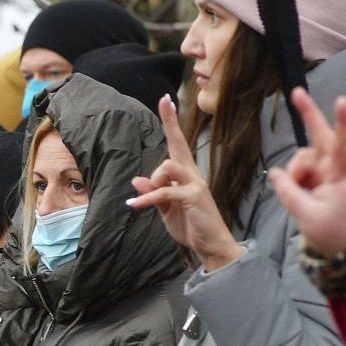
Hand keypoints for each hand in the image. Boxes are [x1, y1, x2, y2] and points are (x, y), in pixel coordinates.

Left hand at [128, 94, 242, 271]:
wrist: (210, 244)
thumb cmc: (191, 225)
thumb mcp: (165, 210)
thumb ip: (153, 194)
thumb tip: (137, 180)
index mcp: (185, 175)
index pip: (177, 144)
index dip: (171, 123)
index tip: (166, 101)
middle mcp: (192, 174)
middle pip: (178, 143)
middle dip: (170, 122)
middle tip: (164, 100)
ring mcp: (194, 183)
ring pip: (167, 166)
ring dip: (154, 181)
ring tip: (151, 198)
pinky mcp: (193, 196)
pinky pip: (164, 192)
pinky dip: (147, 199)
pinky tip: (135, 205)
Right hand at [269, 88, 345, 256]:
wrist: (343, 245)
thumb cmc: (333, 230)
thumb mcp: (307, 215)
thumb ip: (288, 192)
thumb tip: (273, 173)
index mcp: (341, 176)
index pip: (342, 146)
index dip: (341, 123)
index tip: (342, 100)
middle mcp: (335, 167)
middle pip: (319, 137)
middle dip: (308, 114)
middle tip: (296, 92)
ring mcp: (325, 170)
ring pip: (300, 159)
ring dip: (293, 175)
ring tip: (301, 197)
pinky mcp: (317, 176)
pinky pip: (296, 171)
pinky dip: (293, 182)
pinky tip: (301, 195)